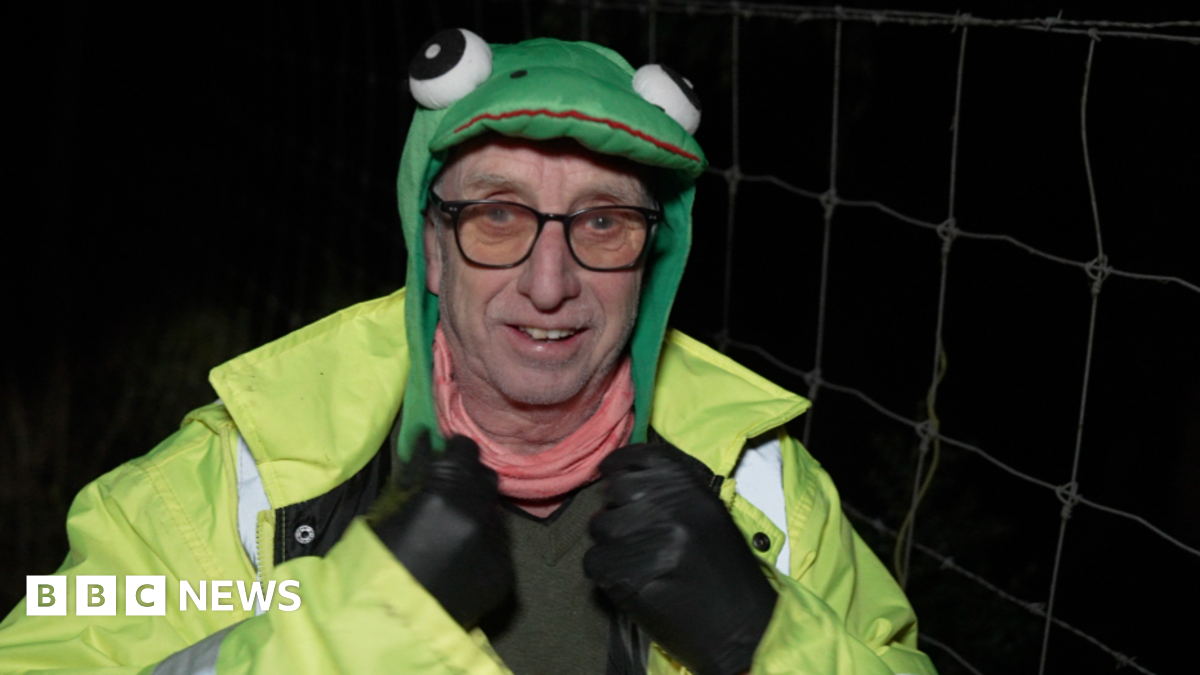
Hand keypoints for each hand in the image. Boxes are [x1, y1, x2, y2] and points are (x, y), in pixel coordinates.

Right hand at [370, 433, 512, 627]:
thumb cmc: (375, 561)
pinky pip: (499, 544)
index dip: (456, 449)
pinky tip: (462, 555)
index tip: (448, 453)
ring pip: (495, 511)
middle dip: (469, 478)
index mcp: (443, 493)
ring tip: (455, 526)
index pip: (465, 450)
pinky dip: (483, 544)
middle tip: (451, 489)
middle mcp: (476, 514)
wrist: (387, 623)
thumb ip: (417, 477)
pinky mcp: (504, 572)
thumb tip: (431, 447)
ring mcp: (495, 545)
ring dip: (479, 511)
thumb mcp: (389, 508)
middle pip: (486, 477)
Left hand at [584, 443, 777, 674]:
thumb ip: (669, 491)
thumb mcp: (708, 514)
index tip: (610, 473)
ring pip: (599, 527)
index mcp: (693, 488)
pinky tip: (630, 580)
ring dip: (610, 542)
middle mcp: (672, 508)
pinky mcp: (631, 577)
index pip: (639, 457)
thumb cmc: (725, 570)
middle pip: (614, 491)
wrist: (744, 627)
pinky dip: (606, 571)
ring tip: (635, 559)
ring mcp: (651, 541)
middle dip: (616, 510)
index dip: (619, 464)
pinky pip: (595, 560)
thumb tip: (617, 476)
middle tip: (631, 532)